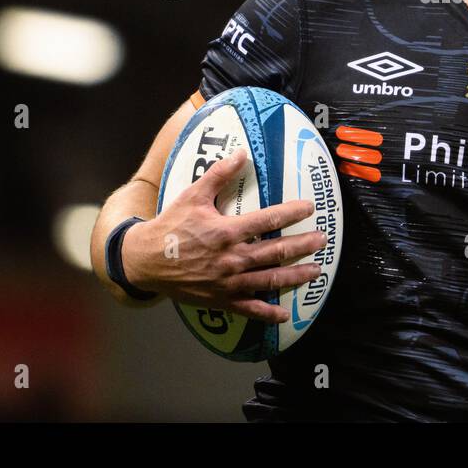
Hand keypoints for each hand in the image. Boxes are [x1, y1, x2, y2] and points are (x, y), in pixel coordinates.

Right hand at [121, 148, 325, 322]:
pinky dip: (267, 314)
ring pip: (269, 280)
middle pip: (276, 252)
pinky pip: (249, 309)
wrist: (145, 261)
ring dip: (295, 276)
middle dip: (302, 246)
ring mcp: (228, 282)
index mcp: (227, 231)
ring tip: (316, 271)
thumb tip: (241, 153)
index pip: (268, 220)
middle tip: (322, 240)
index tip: (310, 208)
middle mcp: (232, 258)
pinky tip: (284, 315)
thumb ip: (219, 174)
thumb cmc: (171, 226)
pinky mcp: (221, 300)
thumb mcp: (193, 195)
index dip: (292, 213)